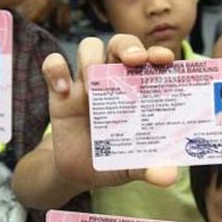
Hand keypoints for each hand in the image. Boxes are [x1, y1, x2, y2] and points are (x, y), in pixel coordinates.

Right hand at [42, 34, 178, 189]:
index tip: (165, 59)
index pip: (149, 60)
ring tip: (95, 89)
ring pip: (89, 47)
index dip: (157, 53)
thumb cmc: (116, 160)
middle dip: (128, 46)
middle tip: (135, 61)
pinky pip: (52, 65)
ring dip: (93, 59)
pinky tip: (63, 91)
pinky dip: (55, 70)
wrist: (80, 173)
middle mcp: (114, 79)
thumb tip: (169, 177)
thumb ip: (150, 167)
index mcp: (138, 90)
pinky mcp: (59, 92)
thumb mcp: (134, 166)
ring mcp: (86, 82)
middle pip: (120, 44)